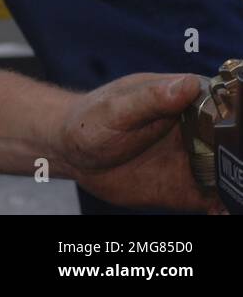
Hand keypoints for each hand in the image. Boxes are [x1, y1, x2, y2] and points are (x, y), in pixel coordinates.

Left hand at [56, 73, 222, 212]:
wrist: (70, 151)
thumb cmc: (89, 120)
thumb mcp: (116, 108)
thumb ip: (151, 99)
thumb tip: (188, 84)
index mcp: (187, 97)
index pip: (229, 105)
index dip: (236, 120)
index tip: (237, 139)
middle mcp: (200, 128)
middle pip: (235, 142)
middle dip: (240, 156)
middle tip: (236, 172)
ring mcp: (197, 159)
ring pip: (231, 171)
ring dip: (236, 183)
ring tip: (231, 199)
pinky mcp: (189, 187)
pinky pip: (216, 199)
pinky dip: (224, 207)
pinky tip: (220, 212)